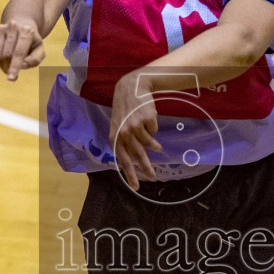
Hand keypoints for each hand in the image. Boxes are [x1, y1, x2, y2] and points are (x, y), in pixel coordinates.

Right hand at [0, 19, 44, 83]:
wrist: (21, 25)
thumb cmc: (31, 42)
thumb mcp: (39, 50)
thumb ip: (35, 59)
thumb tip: (22, 64)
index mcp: (26, 31)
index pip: (18, 52)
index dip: (14, 66)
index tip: (11, 79)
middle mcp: (12, 27)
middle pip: (6, 54)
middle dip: (9, 67)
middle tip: (13, 74)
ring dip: (2, 67)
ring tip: (8, 69)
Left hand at [109, 74, 161, 190]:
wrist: (131, 87)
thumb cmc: (124, 108)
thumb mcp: (118, 124)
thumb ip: (123, 140)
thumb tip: (132, 158)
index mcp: (115, 136)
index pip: (123, 160)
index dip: (130, 174)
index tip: (136, 187)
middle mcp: (124, 133)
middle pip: (137, 156)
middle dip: (146, 169)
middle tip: (153, 177)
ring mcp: (136, 126)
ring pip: (149, 145)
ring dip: (154, 147)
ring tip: (158, 148)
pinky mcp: (147, 119)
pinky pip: (154, 131)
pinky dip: (153, 128)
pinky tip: (149, 119)